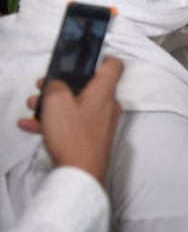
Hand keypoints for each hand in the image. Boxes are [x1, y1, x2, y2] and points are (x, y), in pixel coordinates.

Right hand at [18, 58, 123, 184]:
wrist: (80, 174)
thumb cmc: (72, 134)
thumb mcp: (56, 101)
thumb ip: (56, 85)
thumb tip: (58, 84)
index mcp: (104, 92)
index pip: (113, 65)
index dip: (98, 57)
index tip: (78, 59)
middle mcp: (107, 105)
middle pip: (86, 85)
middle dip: (61, 84)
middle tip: (42, 86)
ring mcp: (99, 122)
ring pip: (75, 104)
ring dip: (52, 103)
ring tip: (32, 106)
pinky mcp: (90, 137)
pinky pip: (70, 123)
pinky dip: (52, 122)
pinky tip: (29, 125)